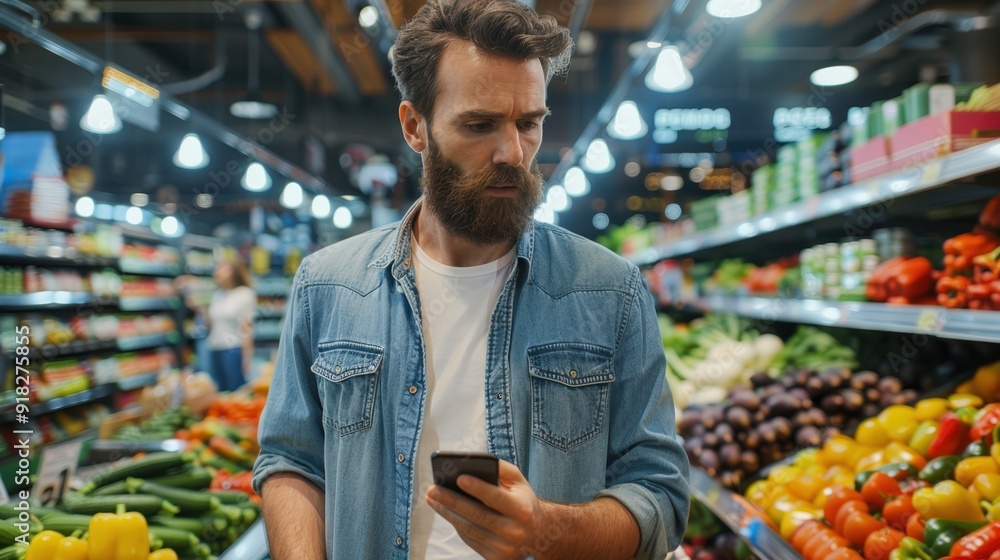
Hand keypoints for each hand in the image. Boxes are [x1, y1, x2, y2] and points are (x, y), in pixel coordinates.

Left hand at [426, 459, 545, 559]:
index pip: (496, 498)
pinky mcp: (495, 559)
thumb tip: (472, 463)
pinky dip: (456, 524)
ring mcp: (504, 548)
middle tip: (432, 489)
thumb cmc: (522, 500)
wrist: (538, 533)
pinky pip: (470, 540)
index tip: (459, 478)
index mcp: (522, 509)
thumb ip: (500, 469)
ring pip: (469, 529)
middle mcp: (514, 531)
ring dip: (447, 513)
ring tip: (433, 499)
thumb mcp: (519, 482)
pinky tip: (446, 511)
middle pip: (477, 515)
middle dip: (452, 501)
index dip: (478, 488)